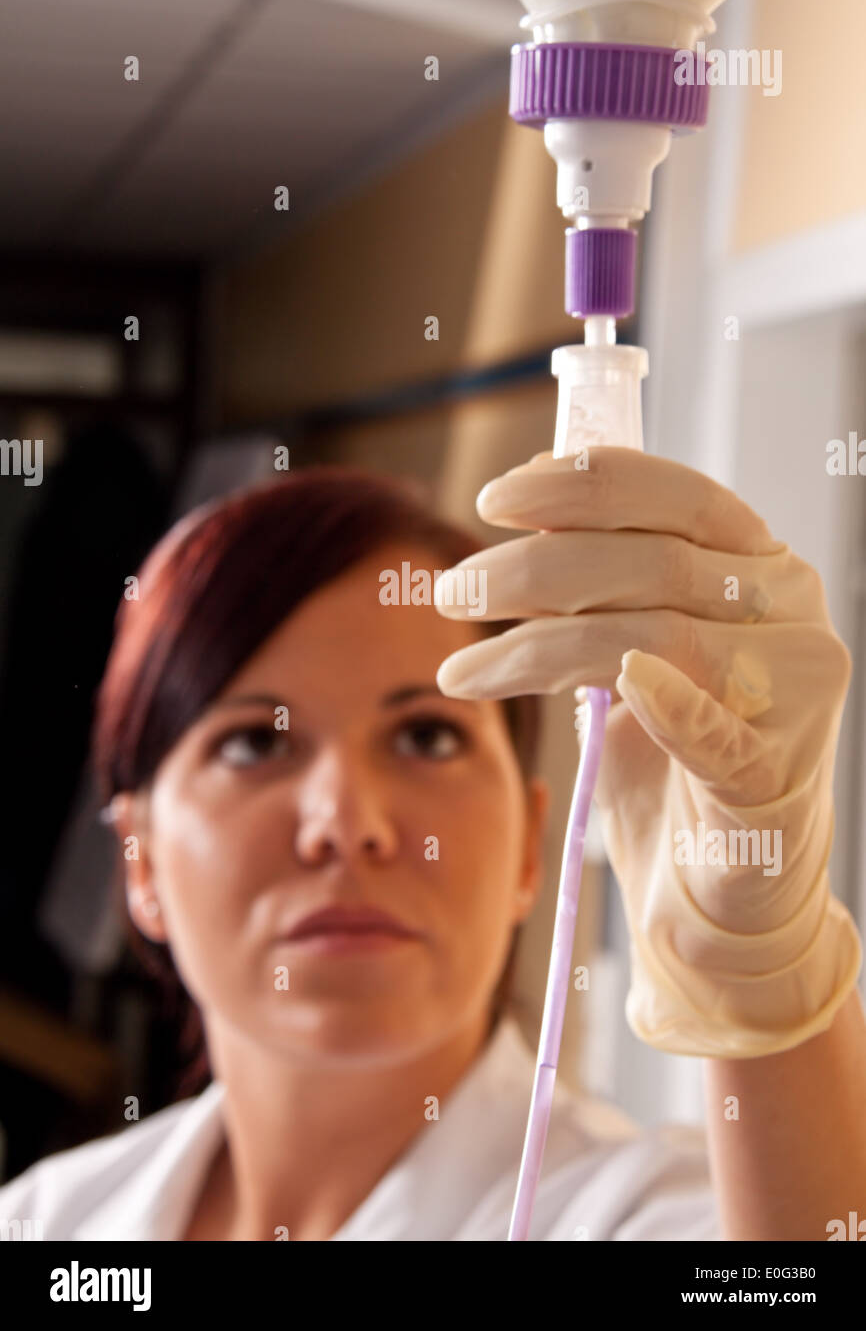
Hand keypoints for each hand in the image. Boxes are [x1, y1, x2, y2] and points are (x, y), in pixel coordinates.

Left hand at [434, 448, 861, 1057]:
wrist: (727, 895)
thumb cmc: (676, 763)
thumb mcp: (634, 651)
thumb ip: (604, 577)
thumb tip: (533, 490)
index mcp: (764, 569)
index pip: (681, 497)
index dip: (585, 486)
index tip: (495, 497)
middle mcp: (792, 617)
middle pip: (654, 564)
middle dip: (534, 570)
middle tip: (454, 589)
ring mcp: (794, 697)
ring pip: (655, 639)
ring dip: (538, 646)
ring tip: (461, 666)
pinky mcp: (774, 777)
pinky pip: (714, 731)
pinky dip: (663, 705)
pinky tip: (609, 688)